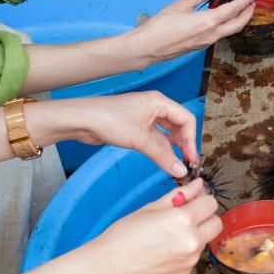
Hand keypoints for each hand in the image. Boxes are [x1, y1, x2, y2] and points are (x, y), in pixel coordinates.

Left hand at [45, 91, 200, 177]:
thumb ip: (163, 156)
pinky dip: (160, 148)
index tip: (191, 159)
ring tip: (176, 164)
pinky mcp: (136, 126)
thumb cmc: (109, 120)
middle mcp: (155, 107)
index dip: (191, 139)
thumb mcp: (140, 140)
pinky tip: (163, 159)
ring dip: (172, 148)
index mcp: (160, 102)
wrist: (82, 120)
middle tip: (186, 164)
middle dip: (184, 144)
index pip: (186, 119)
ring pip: (167, 133)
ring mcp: (145, 117)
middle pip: (179, 126)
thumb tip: (181, 171)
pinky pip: (155, 138)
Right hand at [94, 177, 222, 273]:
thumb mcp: (151, 208)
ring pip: (205, 241)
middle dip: (205, 217)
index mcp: (183, 220)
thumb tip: (198, 185)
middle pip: (216, 223)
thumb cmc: (124, 235)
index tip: (192, 202)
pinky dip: (185, 251)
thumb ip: (180, 195)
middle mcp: (192, 241)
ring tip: (168, 236)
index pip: (211, 204)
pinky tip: (164, 250)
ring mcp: (190, 259)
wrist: (109, 267)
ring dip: (195, 235)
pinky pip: (193, 256)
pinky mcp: (184, 272)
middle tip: (185, 217)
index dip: (201, 200)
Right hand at [126, 0, 254, 64]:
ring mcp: (207, 42)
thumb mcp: (179, 5)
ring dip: (237, 20)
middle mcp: (212, 34)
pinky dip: (225, 25)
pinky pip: (218, 34)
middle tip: (252, 4)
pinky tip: (220, 18)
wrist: (149, 47)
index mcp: (209, 22)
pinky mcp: (200, 46)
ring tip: (239, 10)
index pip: (233, 10)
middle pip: (237, 25)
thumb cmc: (161, 26)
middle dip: (247, 14)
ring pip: (229, 31)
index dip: (244, 2)